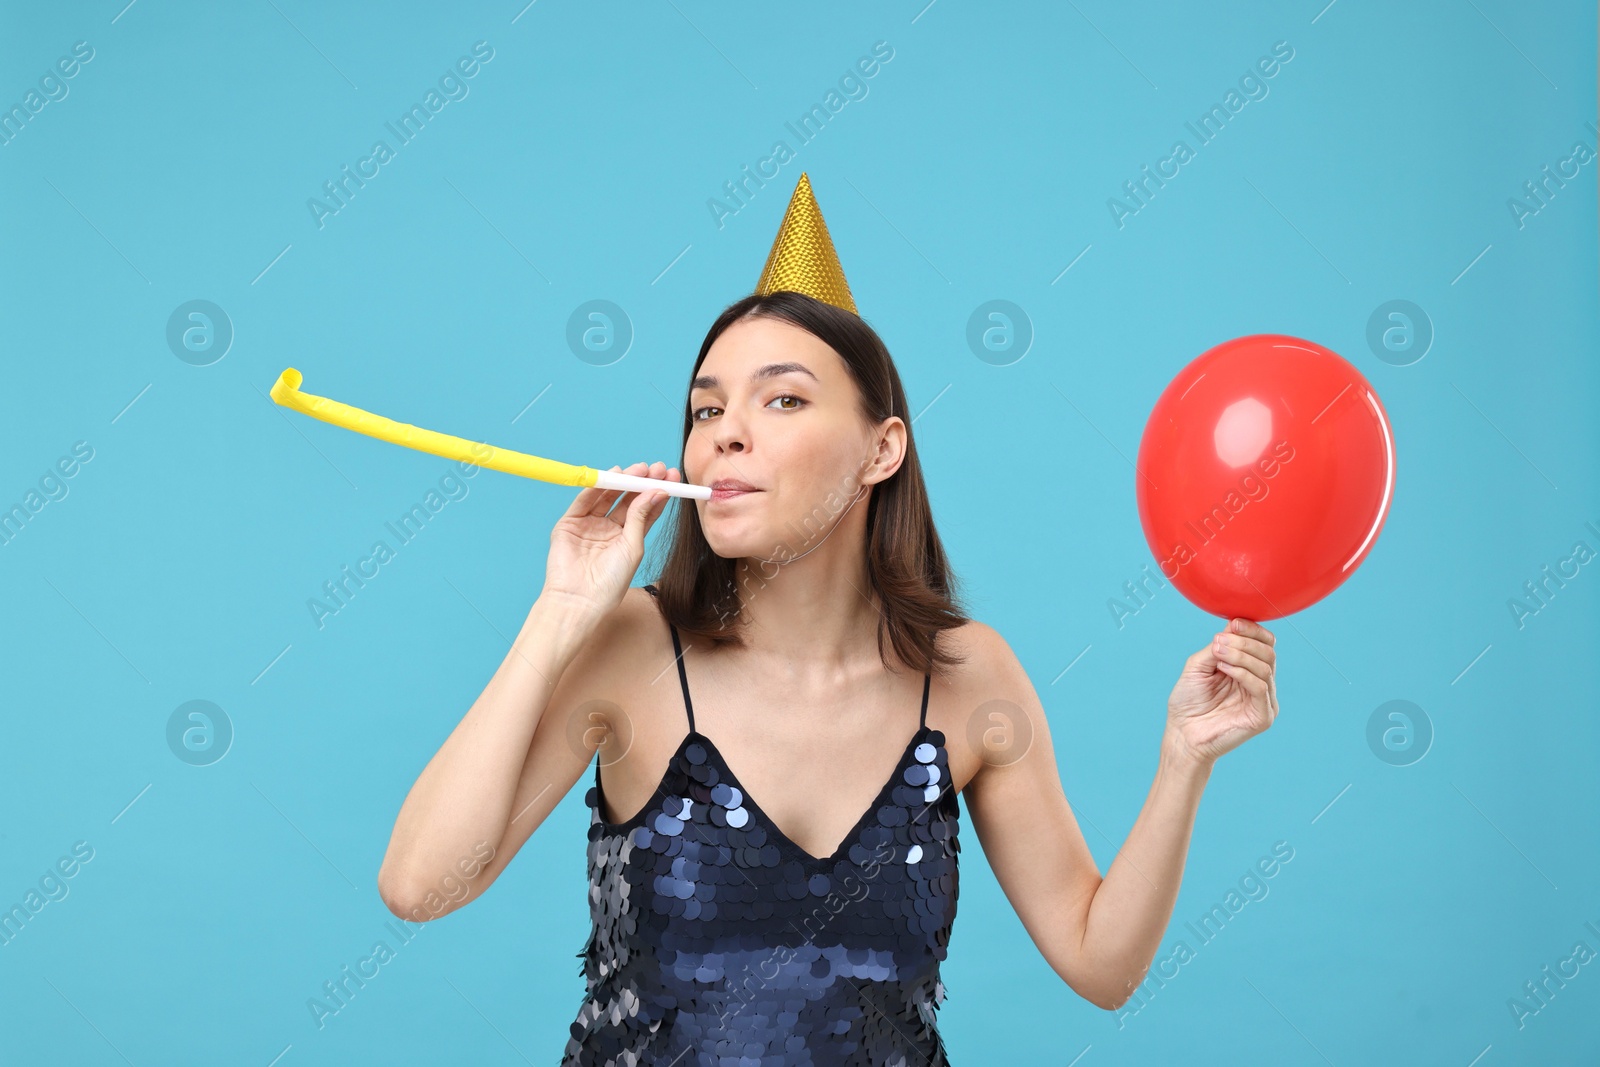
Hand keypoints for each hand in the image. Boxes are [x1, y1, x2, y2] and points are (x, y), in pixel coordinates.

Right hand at [540, 461, 680, 618]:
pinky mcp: (569, 524)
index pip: (645, 509)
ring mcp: (588, 525)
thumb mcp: (632, 548)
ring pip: (607, 496)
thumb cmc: (609, 583)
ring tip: (640, 469)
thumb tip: (657, 490)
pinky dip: (597, 486)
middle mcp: (608, 529)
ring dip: (623, 480)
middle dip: (642, 482)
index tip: (673, 477)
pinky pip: (584, 501)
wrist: (579, 601)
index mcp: (627, 538)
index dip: (657, 492)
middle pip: (627, 499)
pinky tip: (614, 475)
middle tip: (657, 468)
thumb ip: (641, 518)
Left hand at [1164, 618, 1278, 764]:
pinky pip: (1261, 687)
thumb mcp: (1198, 665)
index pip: (1264, 643)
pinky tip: (1224, 669)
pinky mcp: (1263, 716)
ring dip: (1240, 655)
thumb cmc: (1188, 702)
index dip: (1252, 630)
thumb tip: (1232, 627)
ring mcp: (1264, 700)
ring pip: (1265, 666)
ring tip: (1218, 653)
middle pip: (1268, 652)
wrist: (1182, 734)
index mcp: (1247, 670)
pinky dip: (1243, 673)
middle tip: (1220, 641)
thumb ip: (1217, 647)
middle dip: (1244, 642)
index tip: (1233, 623)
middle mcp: (1259, 683)